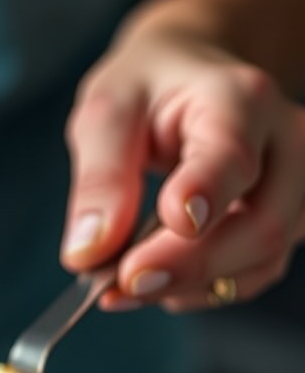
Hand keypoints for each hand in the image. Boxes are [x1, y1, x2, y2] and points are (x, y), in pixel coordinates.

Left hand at [60, 22, 304, 311]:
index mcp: (238, 100)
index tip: (174, 223)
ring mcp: (292, 188)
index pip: (233, 156)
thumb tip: (87, 254)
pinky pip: (249, 277)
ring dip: (186, 287)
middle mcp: (284, 143)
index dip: (206, 195)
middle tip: (120, 286)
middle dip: (188, 266)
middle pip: (260, 225)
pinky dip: (195, 291)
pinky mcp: (280, 225)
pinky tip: (152, 283)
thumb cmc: (145, 92)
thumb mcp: (105, 114)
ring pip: (261, 260)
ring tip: (120, 286)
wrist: (184, 82)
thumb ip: (98, 180)